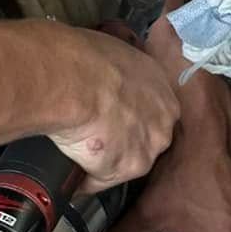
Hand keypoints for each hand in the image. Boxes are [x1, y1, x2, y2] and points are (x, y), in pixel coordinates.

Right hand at [47, 31, 180, 189]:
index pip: (150, 108)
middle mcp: (163, 117)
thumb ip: (116, 72)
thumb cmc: (81, 58)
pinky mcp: (127, 168)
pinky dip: (82, 177)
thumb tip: (99, 75)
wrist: (71, 82)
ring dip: (104, 160)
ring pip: (125, 161)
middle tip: (94, 135)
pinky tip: (67, 164)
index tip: (110, 115)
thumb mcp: (109, 52)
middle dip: (123, 140)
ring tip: (76, 151)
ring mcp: (148, 146)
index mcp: (160, 85)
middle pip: (146, 138)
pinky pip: (100, 179)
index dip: (128, 114)